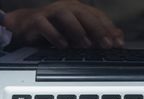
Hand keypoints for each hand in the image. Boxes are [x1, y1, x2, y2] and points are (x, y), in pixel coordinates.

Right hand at [2, 0, 123, 48]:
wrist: (25, 28)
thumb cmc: (55, 30)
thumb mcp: (78, 34)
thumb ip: (97, 35)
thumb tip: (119, 38)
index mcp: (78, 9)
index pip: (97, 15)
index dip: (109, 28)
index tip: (118, 43)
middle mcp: (66, 7)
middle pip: (84, 14)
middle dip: (97, 29)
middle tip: (106, 45)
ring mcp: (50, 12)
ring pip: (66, 15)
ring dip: (77, 30)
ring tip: (86, 45)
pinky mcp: (36, 20)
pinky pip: (45, 25)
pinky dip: (55, 36)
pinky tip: (63, 46)